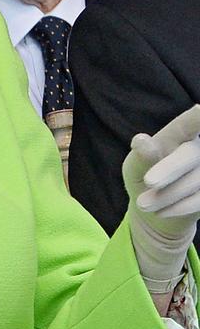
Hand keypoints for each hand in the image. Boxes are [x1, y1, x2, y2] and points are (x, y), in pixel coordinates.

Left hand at [124, 105, 199, 290]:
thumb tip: (141, 140)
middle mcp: (197, 148)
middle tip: (149, 181)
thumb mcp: (134, 167)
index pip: (187, 124)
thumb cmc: (143, 176)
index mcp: (177, 136)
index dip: (196, 118)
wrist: (155, 210)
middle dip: (168, 170)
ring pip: (194, 181)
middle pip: (189, 155)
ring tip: (143, 204)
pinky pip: (198, 201)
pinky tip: (161, 210)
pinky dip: (177, 208)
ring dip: (166, 196)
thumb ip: (140, 155)